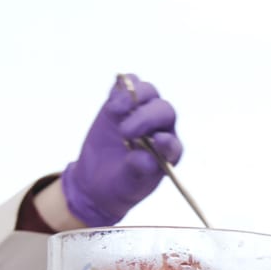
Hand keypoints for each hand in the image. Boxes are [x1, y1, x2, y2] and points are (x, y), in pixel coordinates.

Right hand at [61, 74, 182, 227]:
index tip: (158, 142)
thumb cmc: (120, 184)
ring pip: (148, 91)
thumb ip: (139, 170)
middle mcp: (159, 129)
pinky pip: (127, 85)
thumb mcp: (129, 184)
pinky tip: (113, 103)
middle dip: (146, 117)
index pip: (173, 143)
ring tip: (116, 110)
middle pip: (163, 110)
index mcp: (168, 153)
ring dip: (135, 95)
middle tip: (125, 132)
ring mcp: (141, 113)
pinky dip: (121, 87)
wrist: (97, 179)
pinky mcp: (122, 104)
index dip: (168, 141)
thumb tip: (147, 159)